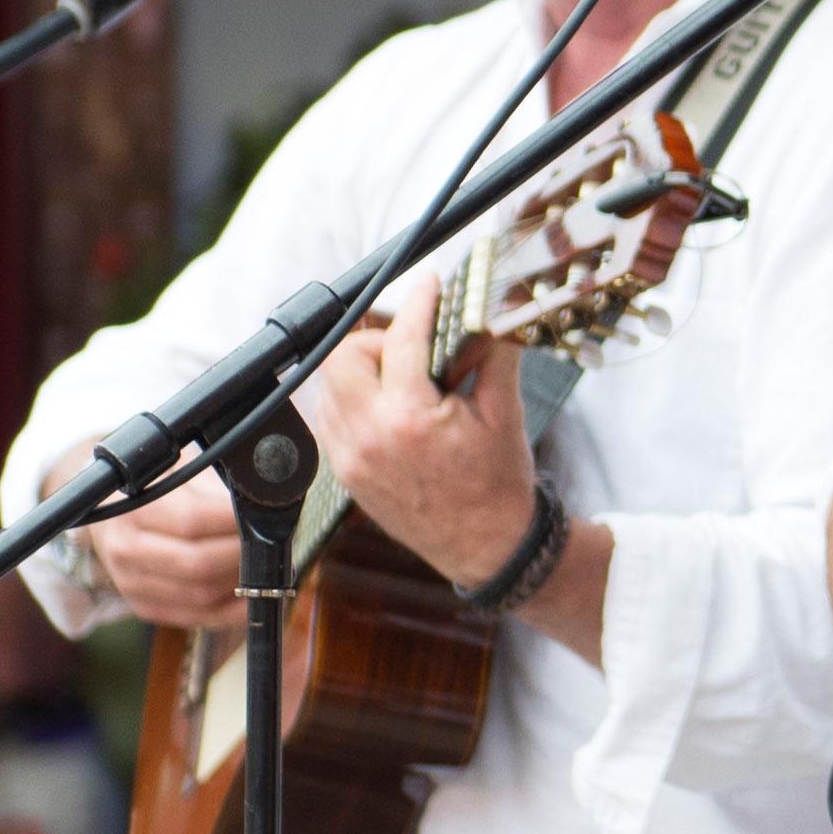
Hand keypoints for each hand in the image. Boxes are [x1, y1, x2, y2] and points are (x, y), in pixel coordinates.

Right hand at [81, 471, 249, 634]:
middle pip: (198, 564)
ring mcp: (133, 585)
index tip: (261, 516)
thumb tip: (259, 500)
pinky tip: (252, 593)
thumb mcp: (178, 474)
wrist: (113, 518)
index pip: (192, 520)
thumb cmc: (157, 491)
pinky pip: (199, 617)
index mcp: (134, 510)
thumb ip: (212, 489)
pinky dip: (233, 609)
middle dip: (241, 555)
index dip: (232, 522)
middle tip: (267, 542)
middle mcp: (127, 551)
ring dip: (241, 583)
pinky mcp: (147, 608)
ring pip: (202, 595)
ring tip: (262, 563)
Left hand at [309, 308, 543, 592]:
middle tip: (409, 347)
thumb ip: (495, 354)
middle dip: (375, 339)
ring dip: (360, 369)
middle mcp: (370, 438)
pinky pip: (327, 417)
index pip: (402, 339)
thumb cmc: (497, 486)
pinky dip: (350, 398)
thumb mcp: (505, 414)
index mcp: (411, 420)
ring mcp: (350, 458)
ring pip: (327, 384)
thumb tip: (491, 310)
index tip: (430, 286)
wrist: (486, 546)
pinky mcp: (344, 472)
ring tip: (400, 378)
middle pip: (342, 355)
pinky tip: (385, 404)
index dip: (419, 303)